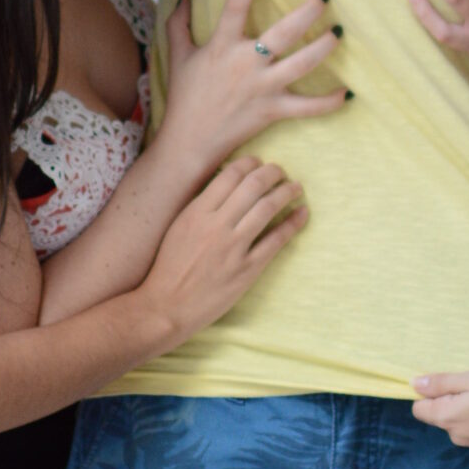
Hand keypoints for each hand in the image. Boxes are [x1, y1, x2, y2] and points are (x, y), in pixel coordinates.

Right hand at [142, 156, 307, 341]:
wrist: (166, 306)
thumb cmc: (168, 267)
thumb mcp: (177, 227)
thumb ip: (200, 207)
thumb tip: (225, 185)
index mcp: (197, 212)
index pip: (231, 175)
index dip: (250, 163)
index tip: (259, 163)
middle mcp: (217, 225)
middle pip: (253, 185)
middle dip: (272, 173)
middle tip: (280, 172)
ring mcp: (233, 247)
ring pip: (267, 208)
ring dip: (286, 192)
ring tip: (295, 187)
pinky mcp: (247, 269)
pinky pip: (276, 240)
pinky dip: (293, 223)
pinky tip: (302, 213)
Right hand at [162, 0, 346, 166]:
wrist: (190, 141)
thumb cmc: (185, 97)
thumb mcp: (177, 57)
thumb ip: (178, 24)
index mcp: (222, 46)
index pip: (235, 8)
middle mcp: (246, 64)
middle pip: (284, 33)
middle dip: (307, 12)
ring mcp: (263, 88)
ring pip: (302, 65)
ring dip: (324, 48)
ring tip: (339, 33)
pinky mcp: (273, 110)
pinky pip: (307, 107)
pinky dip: (328, 103)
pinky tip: (346, 93)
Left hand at [410, 367, 468, 448]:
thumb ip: (442, 383)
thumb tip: (414, 384)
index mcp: (448, 418)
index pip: (419, 409)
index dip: (428, 392)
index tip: (449, 379)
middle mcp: (456, 434)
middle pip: (438, 414)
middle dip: (449, 397)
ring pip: (458, 419)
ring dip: (466, 404)